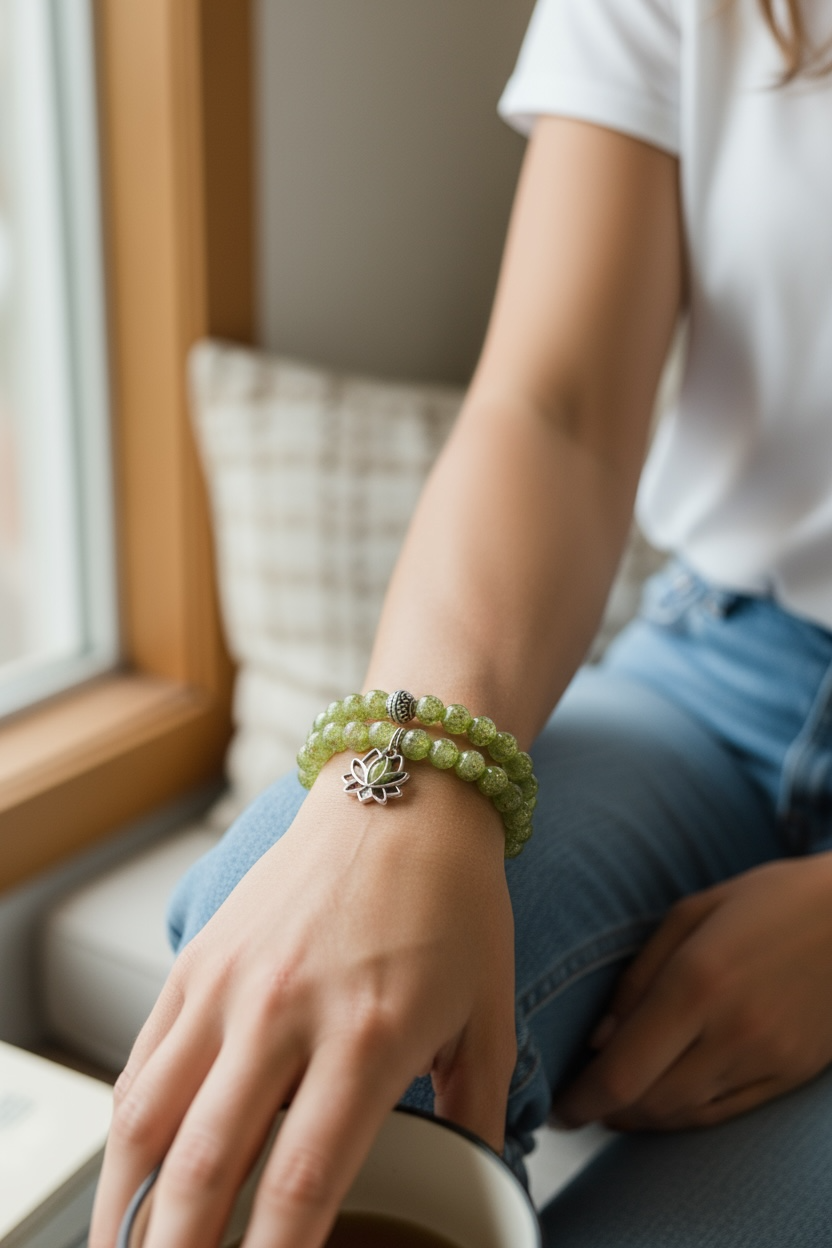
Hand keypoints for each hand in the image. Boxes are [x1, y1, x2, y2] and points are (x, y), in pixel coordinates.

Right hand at [89, 769, 514, 1247]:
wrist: (401, 788)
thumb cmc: (454, 898)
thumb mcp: (490, 1009)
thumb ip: (479, 1111)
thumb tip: (473, 1183)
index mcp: (368, 1034)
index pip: (297, 1184)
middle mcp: (284, 1010)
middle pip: (203, 1166)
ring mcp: (230, 981)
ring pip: (148, 1118)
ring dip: (127, 1208)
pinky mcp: (200, 956)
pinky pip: (144, 1059)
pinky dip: (129, 1132)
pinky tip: (133, 1176)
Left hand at [552, 854, 831, 1130]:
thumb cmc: (771, 900)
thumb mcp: (693, 912)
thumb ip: (640, 976)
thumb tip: (600, 1038)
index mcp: (698, 981)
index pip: (624, 1070)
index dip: (582, 1100)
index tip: (557, 1107)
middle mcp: (732, 1030)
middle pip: (649, 1102)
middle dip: (603, 1111)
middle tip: (577, 1103)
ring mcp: (767, 1059)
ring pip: (685, 1114)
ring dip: (640, 1117)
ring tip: (612, 1103)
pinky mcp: (791, 1074)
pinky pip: (725, 1113)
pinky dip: (684, 1116)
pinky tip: (662, 1103)